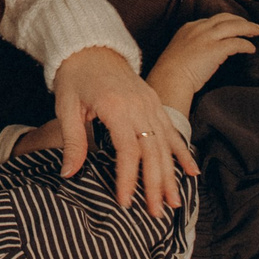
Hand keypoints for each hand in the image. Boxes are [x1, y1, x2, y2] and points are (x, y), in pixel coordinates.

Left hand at [50, 46, 202, 216]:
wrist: (89, 44)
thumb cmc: (74, 76)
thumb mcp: (66, 107)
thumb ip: (73, 141)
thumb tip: (69, 174)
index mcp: (116, 107)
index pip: (127, 150)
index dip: (128, 178)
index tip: (125, 202)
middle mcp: (139, 106)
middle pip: (152, 152)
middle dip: (155, 185)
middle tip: (155, 214)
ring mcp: (151, 103)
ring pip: (165, 145)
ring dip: (171, 175)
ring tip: (174, 203)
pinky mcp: (155, 102)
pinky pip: (172, 130)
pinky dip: (182, 152)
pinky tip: (191, 172)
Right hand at [149, 13, 258, 110]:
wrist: (169, 79)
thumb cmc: (171, 72)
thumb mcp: (180, 52)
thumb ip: (192, 47)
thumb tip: (203, 54)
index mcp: (189, 28)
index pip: (212, 20)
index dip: (226, 22)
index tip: (234, 26)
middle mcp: (199, 28)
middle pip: (225, 18)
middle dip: (240, 20)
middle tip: (252, 26)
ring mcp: (207, 37)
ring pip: (233, 26)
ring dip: (248, 28)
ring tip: (258, 32)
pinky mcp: (215, 49)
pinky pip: (236, 43)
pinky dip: (246, 45)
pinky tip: (251, 49)